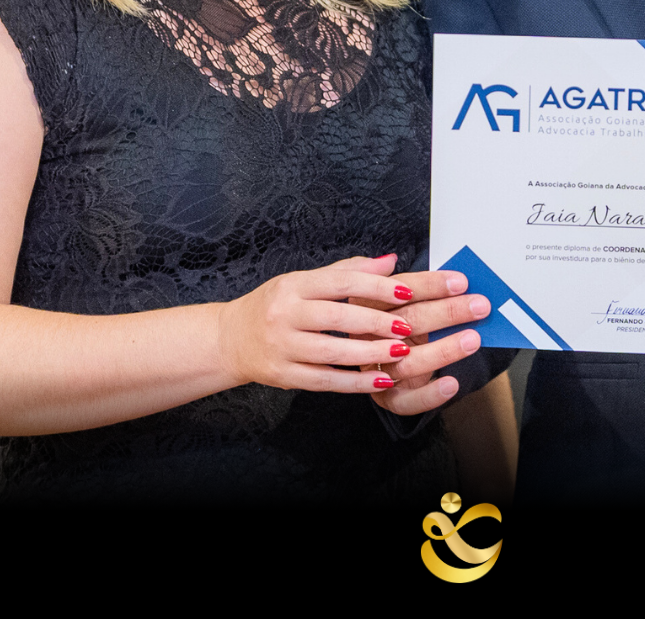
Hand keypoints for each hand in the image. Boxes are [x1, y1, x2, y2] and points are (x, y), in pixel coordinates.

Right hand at [217, 254, 483, 394]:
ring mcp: (284, 347)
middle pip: (339, 316)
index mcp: (296, 284)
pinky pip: (326, 381)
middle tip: (414, 325)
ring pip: (333, 351)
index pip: (342, 282)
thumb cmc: (277, 304)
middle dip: (380, 321)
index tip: (411, 287)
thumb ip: (348, 271)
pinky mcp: (285, 376)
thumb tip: (391, 260)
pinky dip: (356, 383)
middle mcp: (287, 313)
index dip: (377, 285)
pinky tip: (382, 382)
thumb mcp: (305, 280)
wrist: (230, 338)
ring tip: (404, 352)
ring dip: (372, 354)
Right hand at [365, 266, 491, 415]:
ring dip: (444, 350)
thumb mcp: (406, 296)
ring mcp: (373, 366)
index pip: (400, 288)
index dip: (431, 285)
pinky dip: (429, 394)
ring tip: (473, 340)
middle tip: (480, 307)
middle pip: (407, 321)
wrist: (385, 354)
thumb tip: (458, 279)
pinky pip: (405, 401)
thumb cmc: (404, 316)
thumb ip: (424, 288)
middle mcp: (365, 332)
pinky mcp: (383, 396)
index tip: (462, 282)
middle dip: (448, 313)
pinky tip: (452, 384)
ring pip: (407, 361)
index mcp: (366, 299)